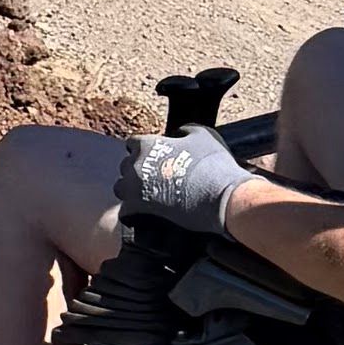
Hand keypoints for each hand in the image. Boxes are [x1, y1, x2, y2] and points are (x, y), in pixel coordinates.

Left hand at [119, 127, 246, 241]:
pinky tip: (147, 214)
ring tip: (149, 197)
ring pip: (121, 188)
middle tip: (156, 179)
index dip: (144, 150)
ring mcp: (134, 188)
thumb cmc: (214, 164)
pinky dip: (134, 213)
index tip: (155, 158)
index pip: (132, 143)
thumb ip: (184, 130)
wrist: (223, 197)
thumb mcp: (203, 134)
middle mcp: (135, 165)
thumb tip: (176, 134)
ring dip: (131, 191)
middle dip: (138, 170)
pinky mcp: (139, 210)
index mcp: (147, 144)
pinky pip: (126, 211)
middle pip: (126, 166)